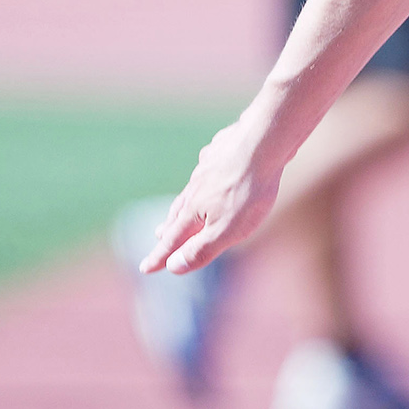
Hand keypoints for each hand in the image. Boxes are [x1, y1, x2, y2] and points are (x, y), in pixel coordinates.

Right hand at [139, 118, 282, 274]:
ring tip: (181, 209)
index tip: (144, 268)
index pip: (172, 240)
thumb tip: (173, 266)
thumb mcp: (228, 229)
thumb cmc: (248, 189)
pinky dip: (205, 175)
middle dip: (169, 228)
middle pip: (179, 213)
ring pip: (192, 190)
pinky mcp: (223, 149)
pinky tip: (209, 171)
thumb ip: (201, 249)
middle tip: (159, 237)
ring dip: (184, 203)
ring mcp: (208, 167)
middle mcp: (196, 189)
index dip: (160, 257)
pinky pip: (209, 166)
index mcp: (194, 212)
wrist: (263, 140)